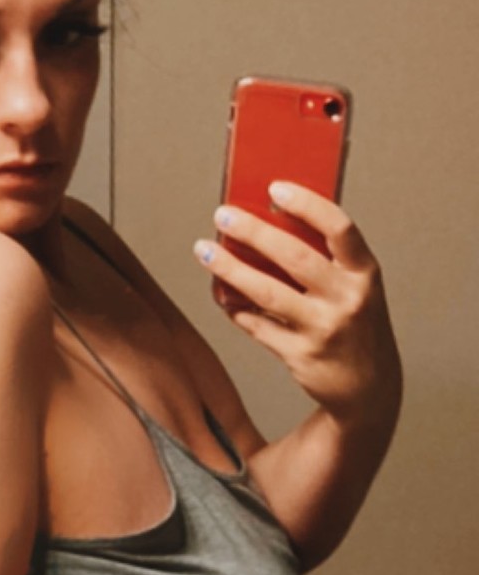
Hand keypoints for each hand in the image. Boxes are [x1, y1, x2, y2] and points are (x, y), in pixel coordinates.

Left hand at [194, 181, 402, 424]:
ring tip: (204, 250)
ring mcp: (324, 330)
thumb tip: (267, 221)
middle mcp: (348, 300)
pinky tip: (221, 293)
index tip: (274, 187)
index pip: (339, 228)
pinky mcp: (301, 356)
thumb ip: (323, 259)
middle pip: (294, 257)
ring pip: (267, 292)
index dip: (306, 204)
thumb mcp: (355, 287)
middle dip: (253, 232)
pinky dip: (235, 308)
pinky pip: (258, 325)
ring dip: (230, 269)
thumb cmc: (355, 322)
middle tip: (222, 215)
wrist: (369, 387)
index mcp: (364, 273)